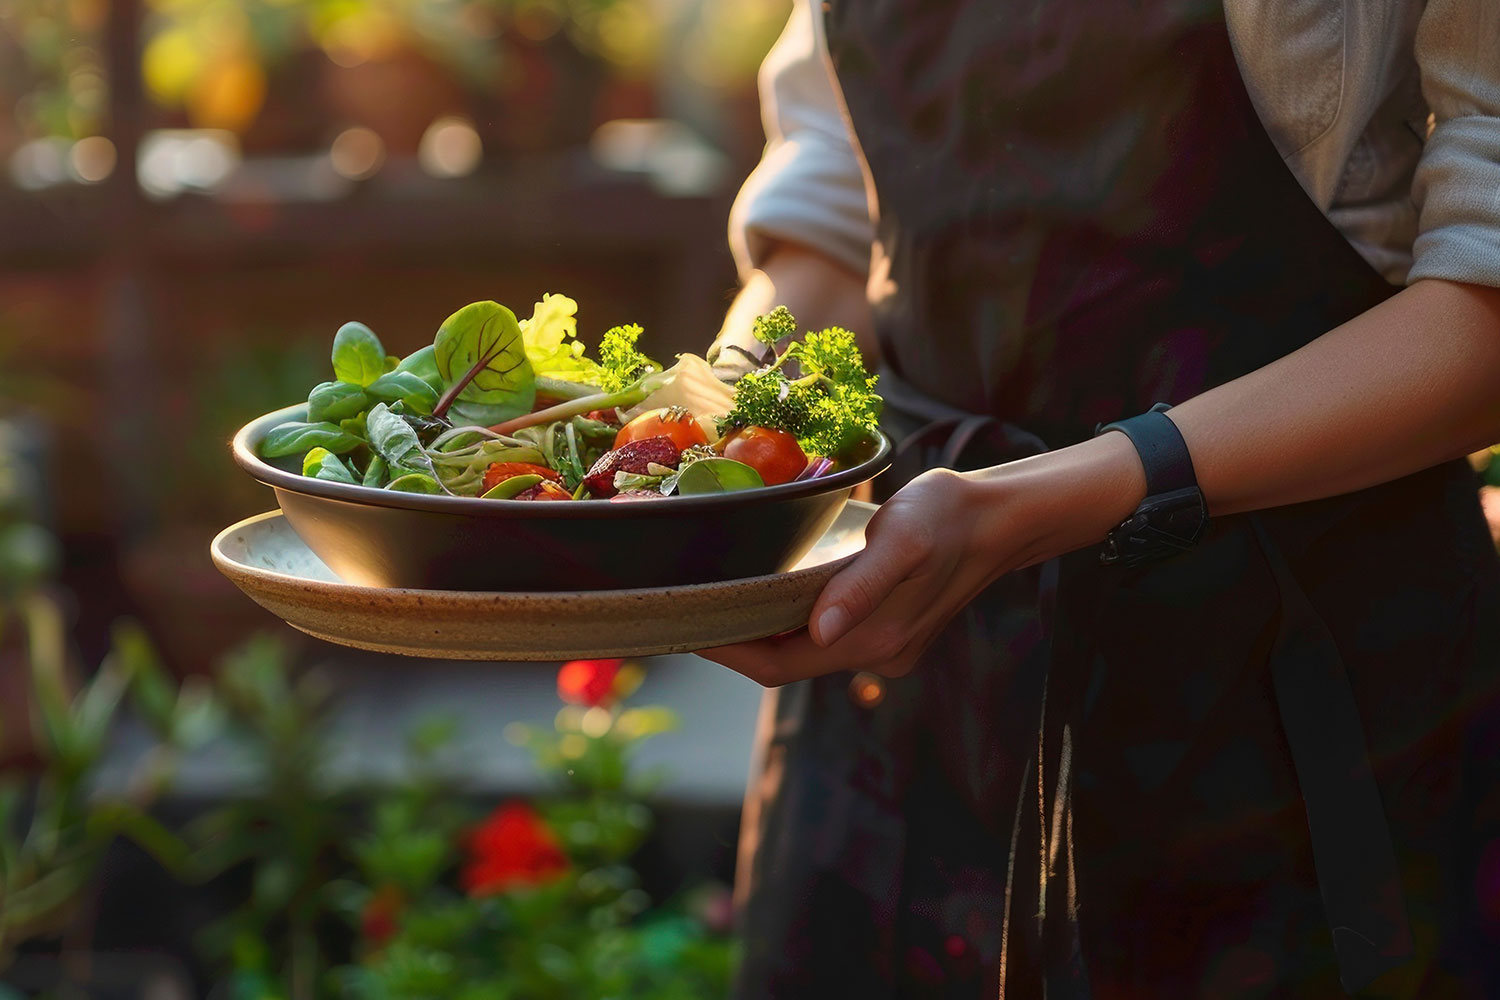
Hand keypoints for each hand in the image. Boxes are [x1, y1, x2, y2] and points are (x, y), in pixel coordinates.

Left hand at [700, 469, 1019, 684]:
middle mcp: (875, 655)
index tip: (685, 626)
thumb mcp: (903, 541)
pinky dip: (790, 621)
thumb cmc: (947, 517)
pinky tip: (769, 593)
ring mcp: (884, 648)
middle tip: (686, 608)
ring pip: (804, 651)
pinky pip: (825, 637)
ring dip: (762, 632)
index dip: (728, 652)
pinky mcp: (889, 631)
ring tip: (716, 598)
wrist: (999, 517)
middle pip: (785, 663)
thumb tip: (820, 631)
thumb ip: (860, 586)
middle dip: (736, 642)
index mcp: (873, 640)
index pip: (777, 666)